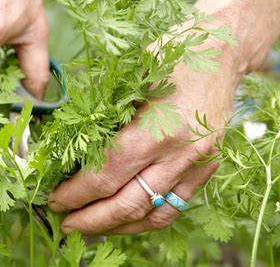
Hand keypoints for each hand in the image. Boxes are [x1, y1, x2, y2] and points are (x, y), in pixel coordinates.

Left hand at [48, 36, 241, 234]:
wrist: (224, 52)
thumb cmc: (173, 52)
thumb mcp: (131, 72)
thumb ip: (103, 108)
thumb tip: (69, 141)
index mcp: (157, 128)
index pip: (106, 175)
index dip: (76, 194)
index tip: (54, 200)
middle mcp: (180, 154)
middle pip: (128, 204)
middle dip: (91, 220)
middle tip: (65, 224)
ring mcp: (198, 164)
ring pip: (154, 213)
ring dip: (118, 227)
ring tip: (92, 228)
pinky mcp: (208, 167)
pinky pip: (177, 206)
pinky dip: (148, 218)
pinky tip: (128, 219)